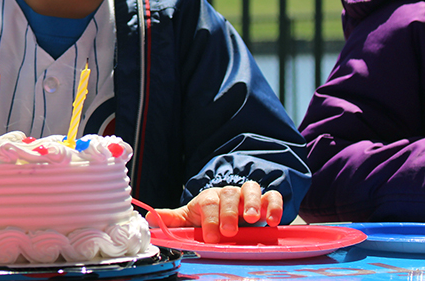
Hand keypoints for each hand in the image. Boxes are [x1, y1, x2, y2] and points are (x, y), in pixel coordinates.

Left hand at [149, 181, 281, 242]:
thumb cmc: (207, 217)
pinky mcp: (265, 201)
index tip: (210, 236)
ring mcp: (247, 196)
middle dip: (229, 213)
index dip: (209, 219)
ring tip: (253, 219)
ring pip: (251, 188)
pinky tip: (273, 220)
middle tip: (228, 231)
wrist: (226, 212)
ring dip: (253, 203)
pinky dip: (274, 205)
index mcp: (208, 198)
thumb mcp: (189, 219)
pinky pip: (273, 196)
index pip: (208, 203)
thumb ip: (173, 220)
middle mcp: (228, 193)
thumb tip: (150, 217)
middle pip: (229, 194)